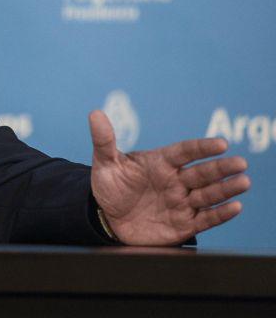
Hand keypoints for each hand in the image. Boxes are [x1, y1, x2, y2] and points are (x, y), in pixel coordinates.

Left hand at [88, 109, 249, 244]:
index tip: (220, 143)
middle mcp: (175, 181)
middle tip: (240, 163)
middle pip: (202, 173)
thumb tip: (95, 113)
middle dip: (221, 168)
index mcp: (159, 163)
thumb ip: (104, 140)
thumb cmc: (109, 186)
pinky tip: (235, 207)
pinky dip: (221, 214)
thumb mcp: (104, 163)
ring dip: (226, 189)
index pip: (184, 152)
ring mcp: (181, 202)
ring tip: (243, 182)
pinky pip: (206, 218)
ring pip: (208, 194)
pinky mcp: (183, 224)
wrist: (106, 218)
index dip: (201, 147)